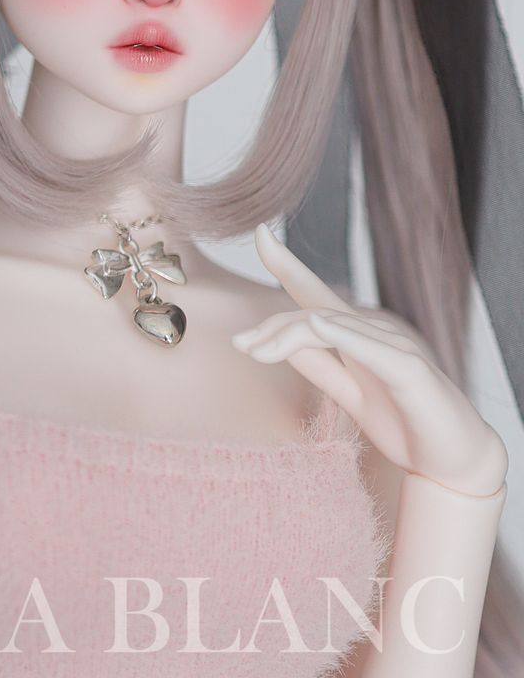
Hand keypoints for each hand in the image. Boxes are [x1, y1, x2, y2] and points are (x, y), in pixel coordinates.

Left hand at [231, 224, 507, 497]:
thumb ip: (319, 367)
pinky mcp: (410, 370)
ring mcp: (394, 346)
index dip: (286, 263)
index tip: (259, 232)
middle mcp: (373, 332)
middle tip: (237, 345)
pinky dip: (344, 335)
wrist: (454, 460)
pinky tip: (318, 325)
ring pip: (332, 329)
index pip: (314, 294)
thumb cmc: (404, 422)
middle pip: (311, 314)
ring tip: (255, 349)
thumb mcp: (349, 394)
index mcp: (355, 337)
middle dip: (270, 327)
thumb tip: (278, 344)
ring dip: (290, 336)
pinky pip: (372, 349)